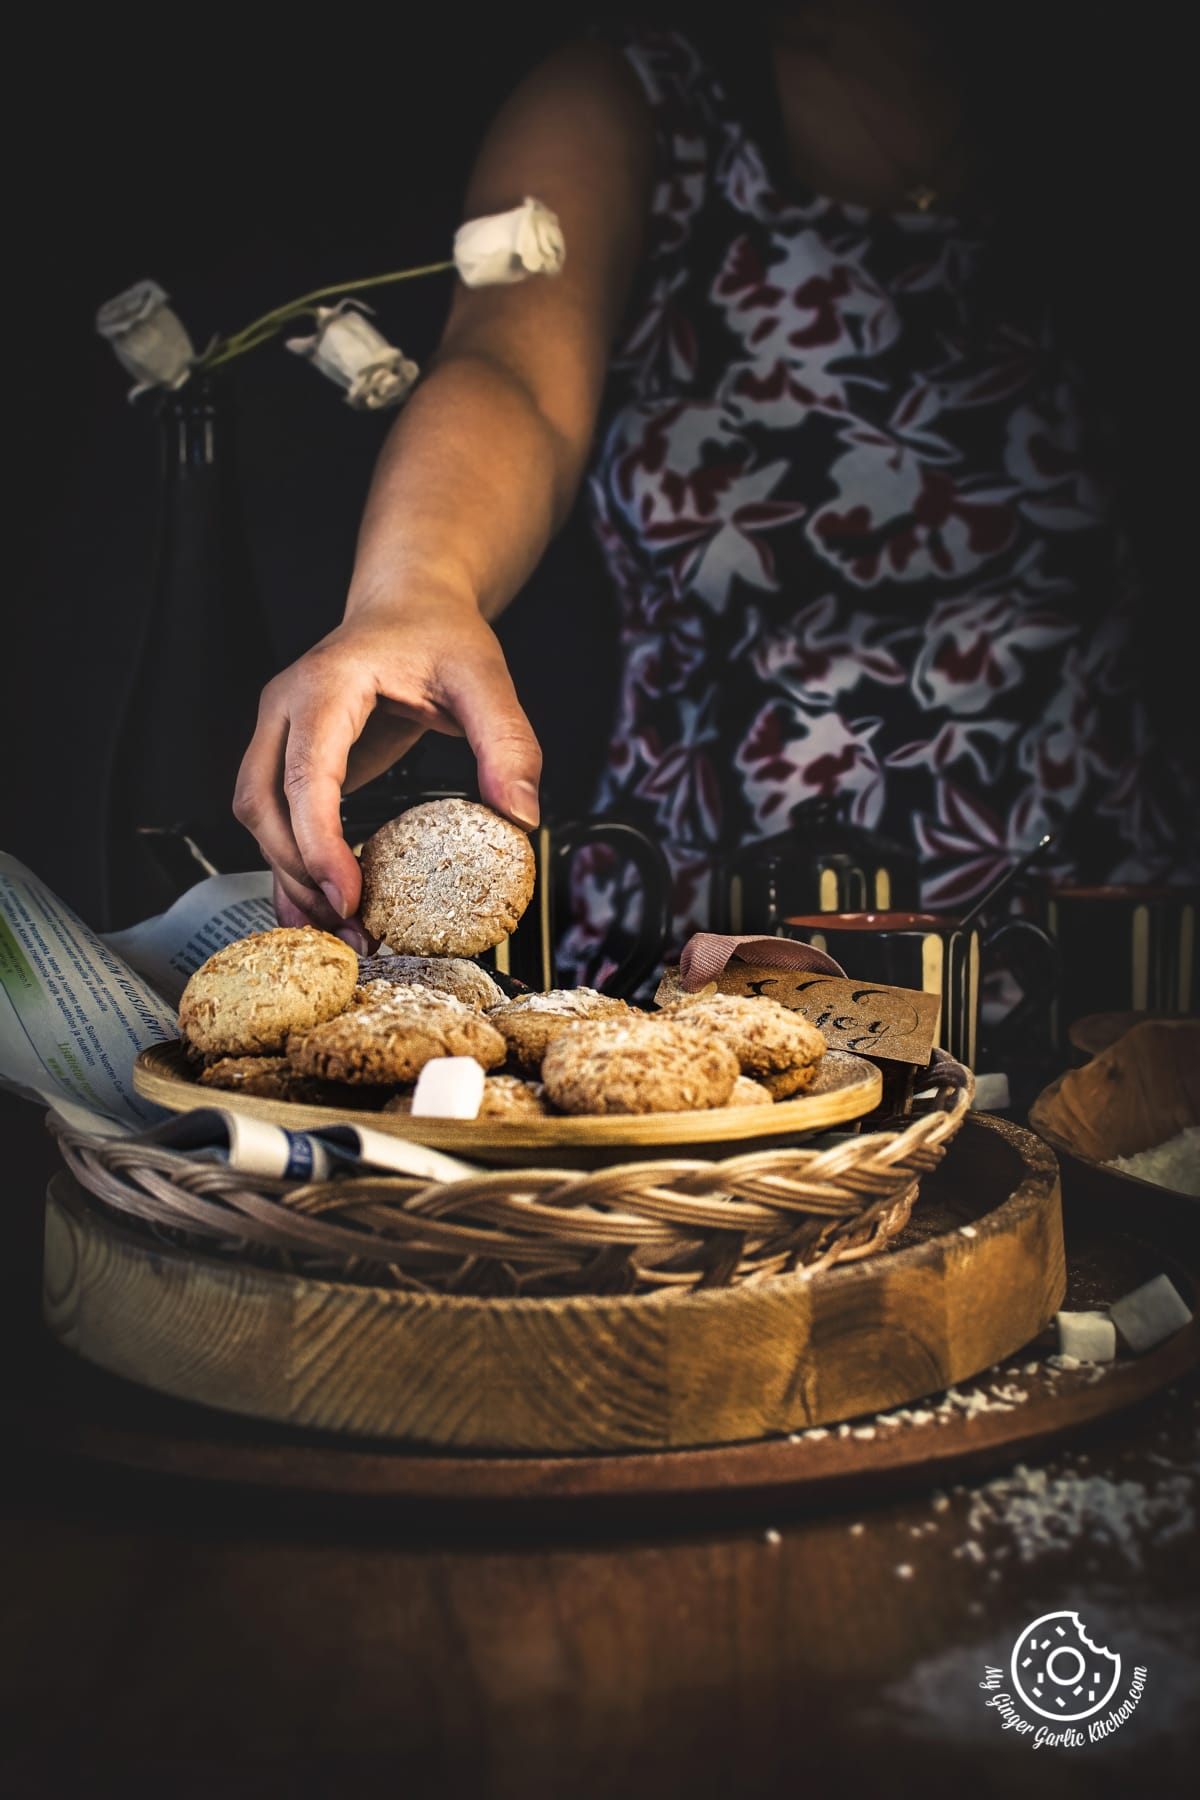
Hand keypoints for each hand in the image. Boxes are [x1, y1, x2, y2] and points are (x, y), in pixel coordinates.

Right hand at [232, 598, 541, 939]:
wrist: (409, 601)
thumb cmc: (439, 632)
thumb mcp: (484, 678)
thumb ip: (507, 742)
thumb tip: (520, 816)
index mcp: (324, 686)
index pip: (303, 775)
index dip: (318, 843)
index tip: (347, 895)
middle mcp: (285, 708)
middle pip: (261, 803)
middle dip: (297, 871)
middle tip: (348, 924)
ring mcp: (278, 732)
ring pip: (256, 816)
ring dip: (289, 874)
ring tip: (339, 927)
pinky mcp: (288, 757)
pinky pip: (273, 817)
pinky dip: (290, 864)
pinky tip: (318, 907)